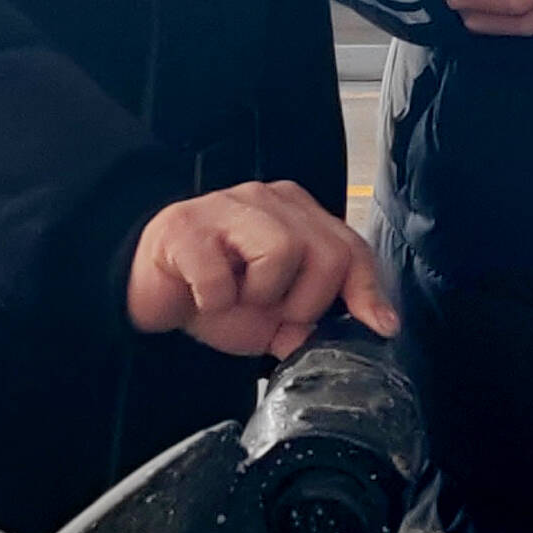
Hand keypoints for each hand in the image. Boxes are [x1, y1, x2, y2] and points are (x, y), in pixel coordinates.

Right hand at [126, 180, 398, 355]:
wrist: (153, 293)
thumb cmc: (218, 296)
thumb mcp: (275, 316)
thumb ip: (313, 320)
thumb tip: (363, 332)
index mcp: (298, 215)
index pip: (351, 248)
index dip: (367, 290)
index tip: (379, 326)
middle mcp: (269, 201)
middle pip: (326, 251)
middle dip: (307, 302)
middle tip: (274, 314)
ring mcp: (226, 206)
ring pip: (282, 250)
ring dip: (262, 296)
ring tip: (237, 300)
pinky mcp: (185, 226)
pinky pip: (219, 275)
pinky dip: (213, 302)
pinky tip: (202, 299)